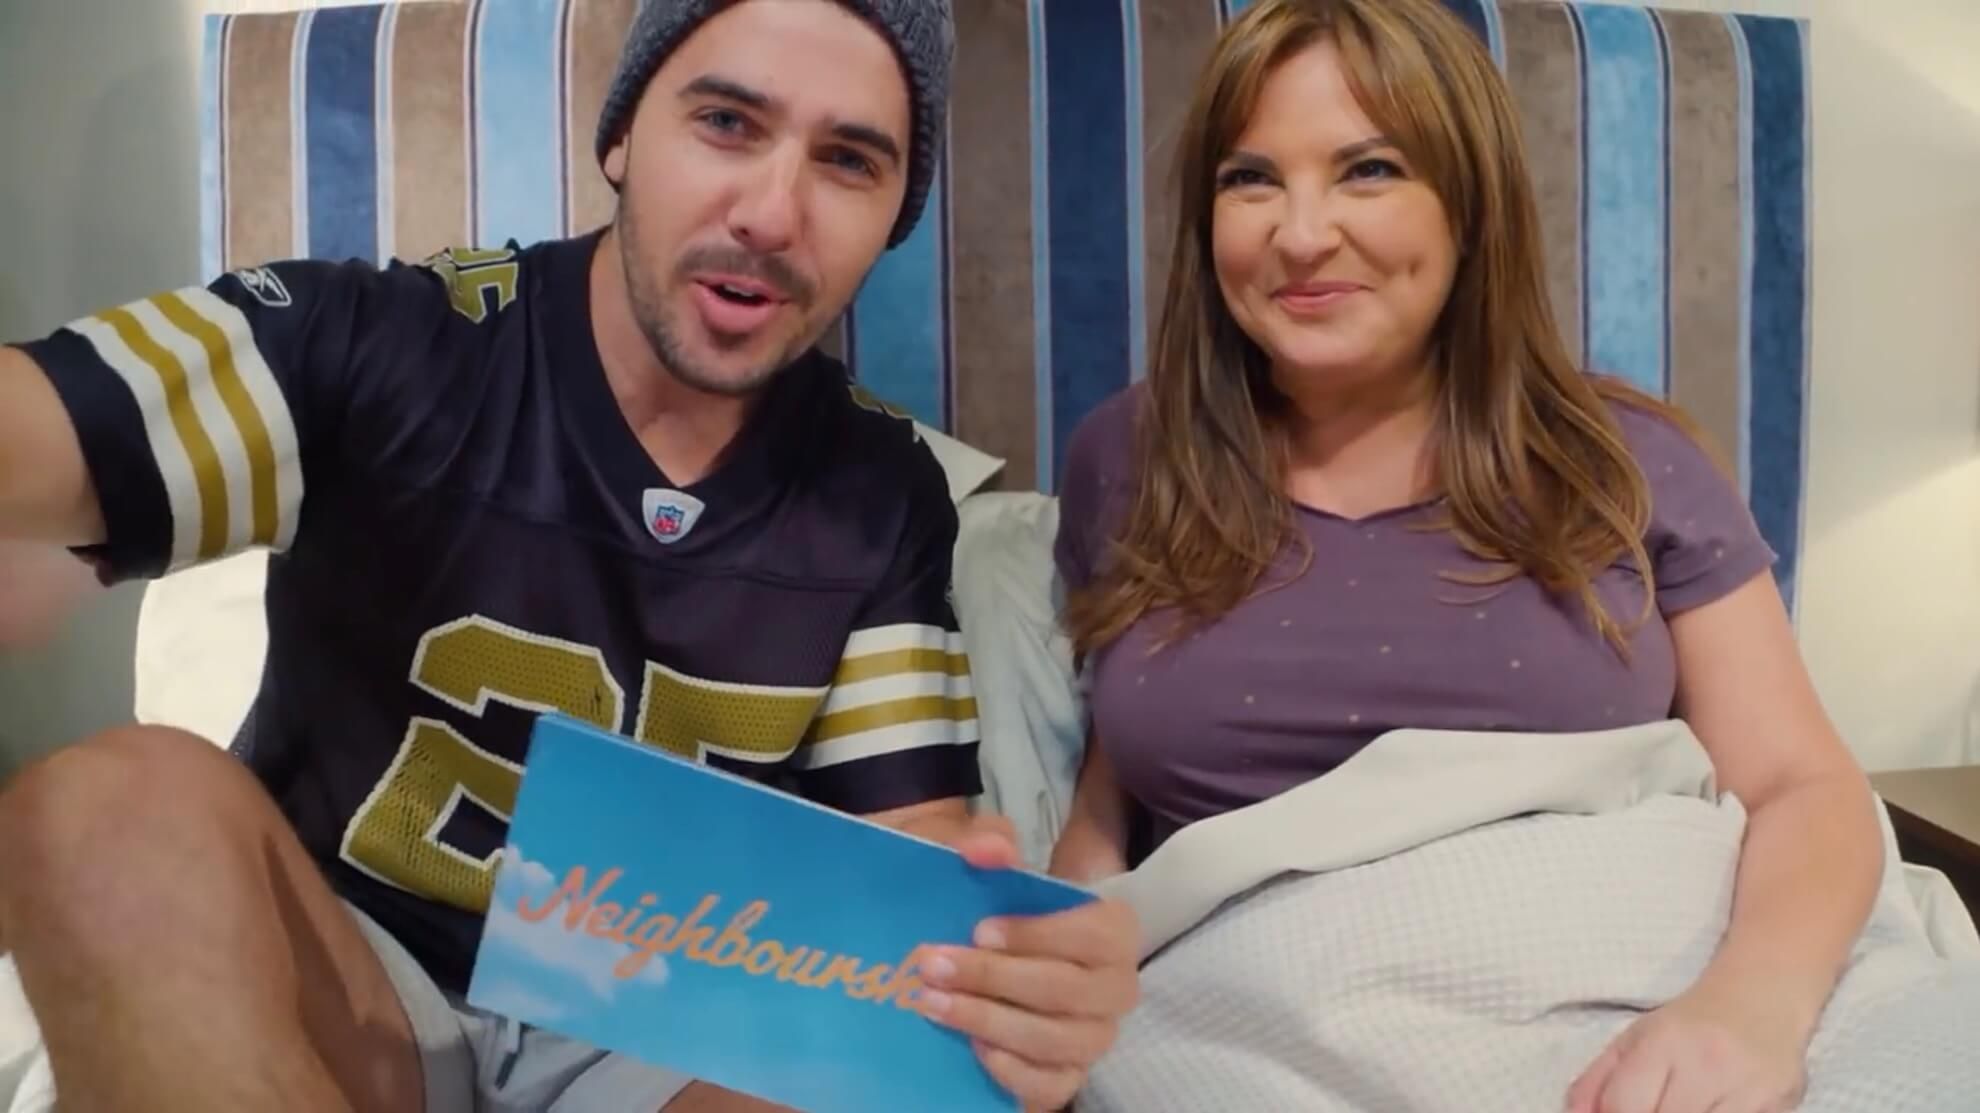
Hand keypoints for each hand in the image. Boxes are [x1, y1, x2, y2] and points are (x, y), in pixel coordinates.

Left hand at [918, 814, 1140, 1111]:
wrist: (982, 944)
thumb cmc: (995, 900)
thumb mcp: (986, 857)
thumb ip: (989, 840)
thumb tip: (986, 850)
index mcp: (1113, 929)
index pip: (1091, 935)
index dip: (1036, 935)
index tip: (979, 931)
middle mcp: (1116, 987)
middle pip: (1064, 992)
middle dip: (993, 979)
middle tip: (932, 964)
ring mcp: (1095, 1037)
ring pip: (1052, 1040)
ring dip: (986, 1021)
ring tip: (932, 1002)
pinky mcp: (1068, 1076)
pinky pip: (1049, 1085)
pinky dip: (1009, 1069)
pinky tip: (969, 1046)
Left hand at [1566, 978, 1810, 1112]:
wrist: (1764, 998)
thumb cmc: (1690, 1025)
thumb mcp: (1635, 1040)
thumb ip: (1597, 1081)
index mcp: (1663, 1042)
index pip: (1623, 1106)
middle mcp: (1706, 1064)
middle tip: (1651, 1106)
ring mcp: (1747, 1088)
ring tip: (1677, 1104)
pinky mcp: (1778, 1106)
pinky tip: (1708, 1109)